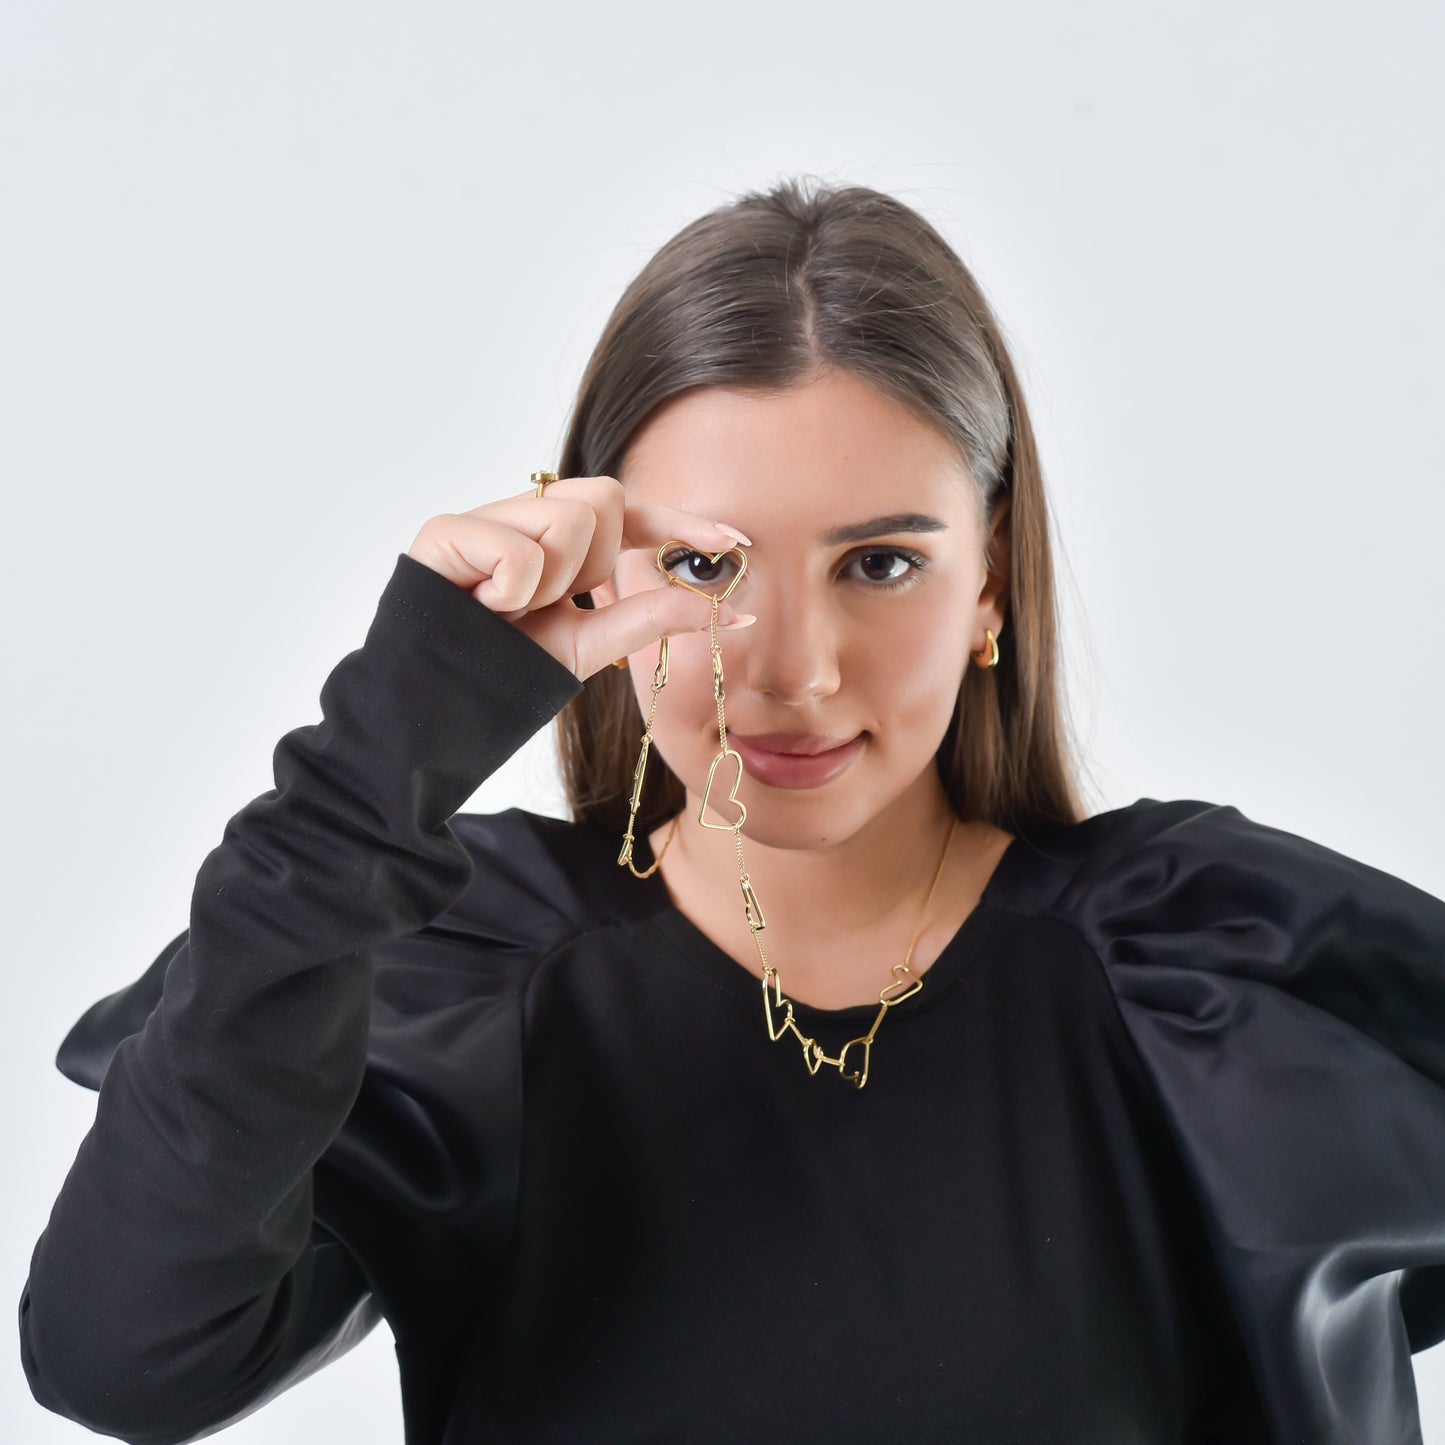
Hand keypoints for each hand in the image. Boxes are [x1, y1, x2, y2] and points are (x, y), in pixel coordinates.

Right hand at [406, 474, 752, 680]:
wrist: (428, 717)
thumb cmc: (503, 678)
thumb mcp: (589, 647)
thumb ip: (650, 618)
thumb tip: (732, 614)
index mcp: (554, 543)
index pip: (627, 513)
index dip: (680, 522)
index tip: (735, 541)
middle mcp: (520, 519)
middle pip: (604, 499)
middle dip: (595, 562)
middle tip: (546, 606)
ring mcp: (482, 520)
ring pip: (570, 515)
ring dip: (554, 582)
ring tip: (507, 612)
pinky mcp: (444, 532)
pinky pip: (521, 547)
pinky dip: (513, 590)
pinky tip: (481, 608)